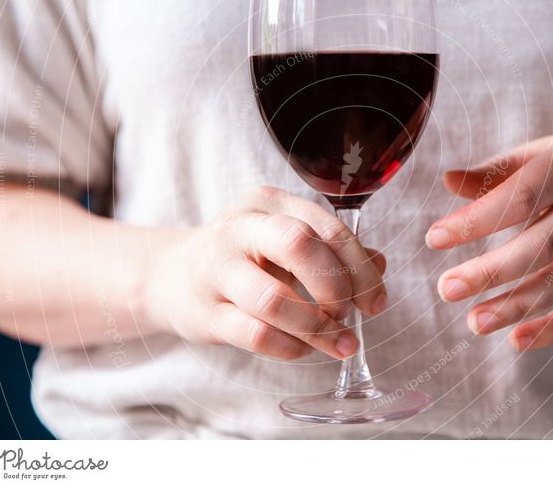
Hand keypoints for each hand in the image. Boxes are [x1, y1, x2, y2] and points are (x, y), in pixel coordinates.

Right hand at [139, 186, 386, 359]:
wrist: (173, 277)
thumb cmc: (245, 258)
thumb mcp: (286, 242)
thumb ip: (333, 251)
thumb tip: (379, 266)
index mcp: (269, 203)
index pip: (327, 228)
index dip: (360, 268)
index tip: (376, 301)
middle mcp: (240, 227)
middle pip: (298, 245)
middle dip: (335, 286)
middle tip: (347, 313)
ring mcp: (217, 269)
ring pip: (274, 299)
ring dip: (315, 327)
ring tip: (336, 341)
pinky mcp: (204, 312)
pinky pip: (254, 334)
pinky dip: (289, 347)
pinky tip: (302, 349)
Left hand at [426, 130, 552, 350]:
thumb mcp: (539, 153)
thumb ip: (494, 171)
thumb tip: (446, 179)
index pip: (520, 198)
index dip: (476, 221)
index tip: (433, 238)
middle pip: (543, 246)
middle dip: (492, 272)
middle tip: (446, 289)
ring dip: (517, 307)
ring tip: (473, 322)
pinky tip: (516, 340)